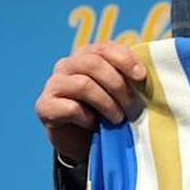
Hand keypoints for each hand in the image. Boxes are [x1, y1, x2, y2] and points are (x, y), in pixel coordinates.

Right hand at [34, 42, 146, 162]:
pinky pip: (70, 107)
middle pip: (94, 64)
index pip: (105, 48)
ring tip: (117, 118)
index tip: (141, 77)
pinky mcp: (44, 106)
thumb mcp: (119, 91)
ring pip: (84, 85)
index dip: (125, 60)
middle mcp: (67, 64)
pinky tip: (93, 124)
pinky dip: (87, 117)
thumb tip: (146, 73)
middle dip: (118, 85)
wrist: (82, 141)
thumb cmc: (105, 111)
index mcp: (86, 55)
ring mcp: (53, 84)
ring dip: (106, 103)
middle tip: (132, 105)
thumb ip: (128, 77)